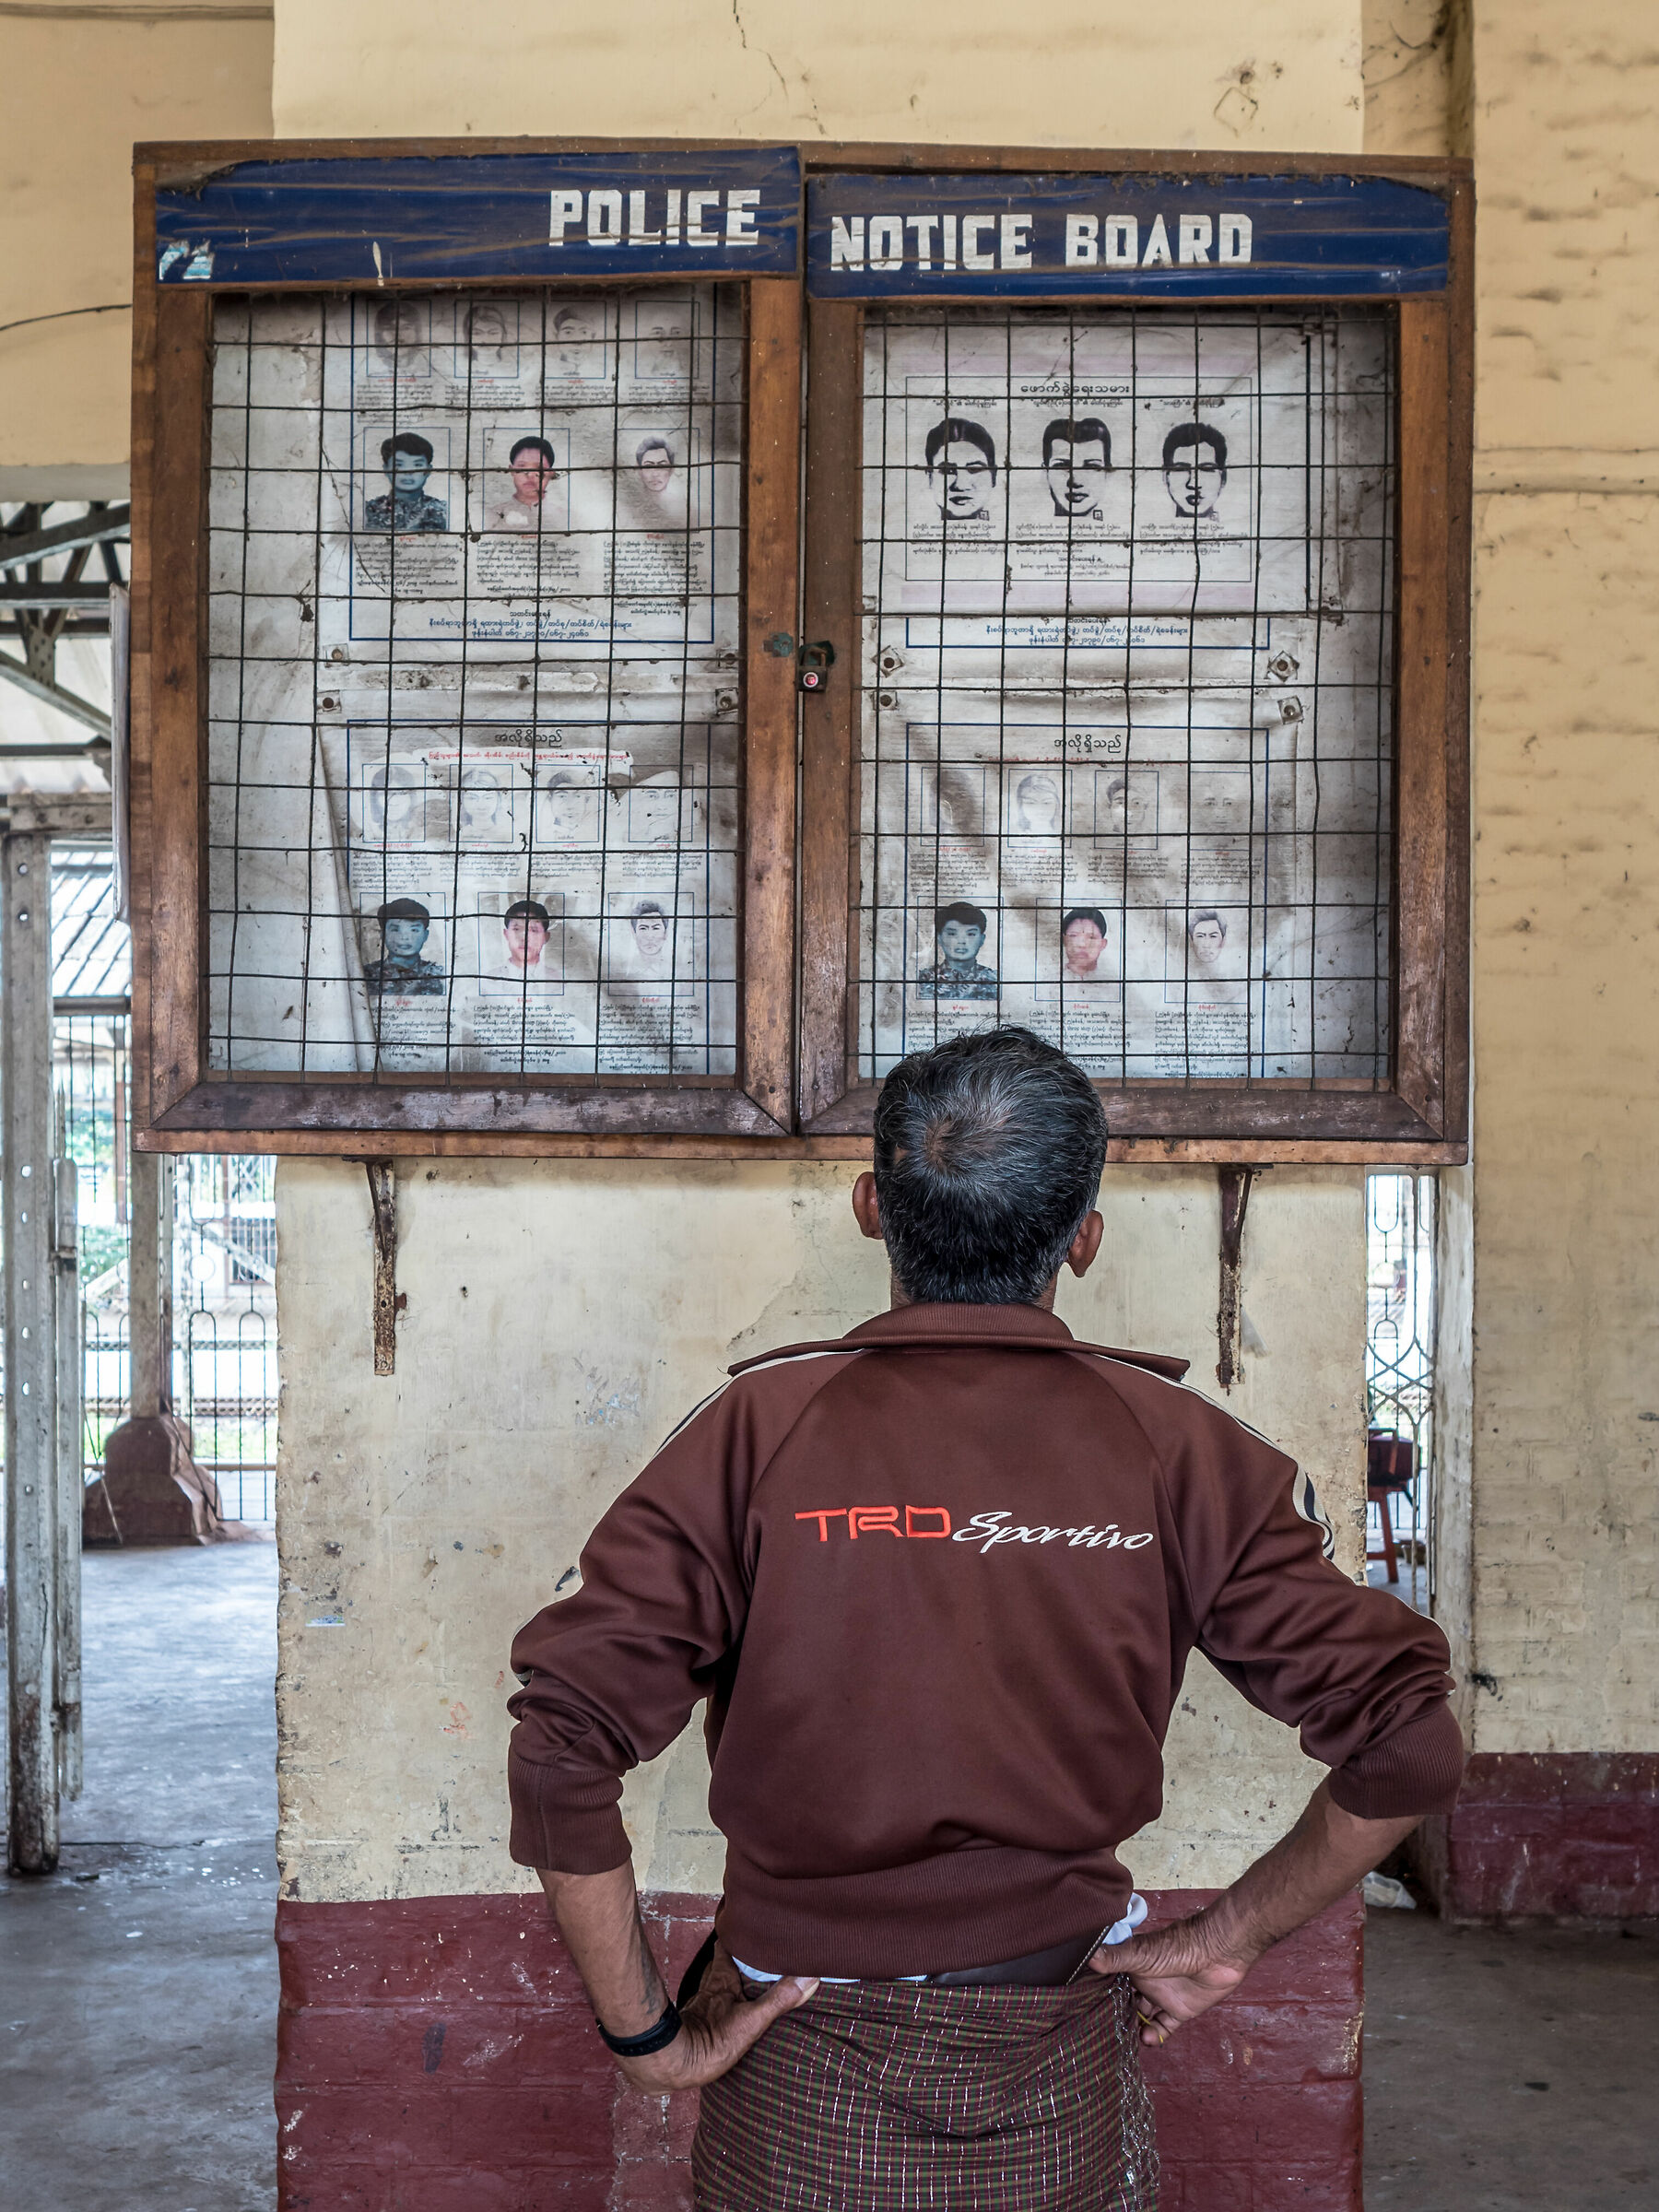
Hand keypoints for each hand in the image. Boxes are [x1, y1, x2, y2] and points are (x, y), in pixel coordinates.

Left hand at [614, 1942, 817, 2092]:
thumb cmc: (710, 2041)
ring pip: (724, 1982)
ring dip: (739, 1979)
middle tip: (768, 1952)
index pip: (728, 1943)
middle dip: (745, 1957)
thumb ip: (780, 1999)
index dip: (741, 1934)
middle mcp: (712, 1985)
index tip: (758, 1926)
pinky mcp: (703, 2023)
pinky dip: (732, 2000)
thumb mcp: (752, 2021)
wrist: (674, 2066)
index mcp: (722, 1977)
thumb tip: (810, 1977)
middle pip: (728, 1962)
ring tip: (761, 1978)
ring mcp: (706, 2004)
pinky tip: (742, 2008)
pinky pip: (721, 2003)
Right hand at [1088, 1912, 1255, 2045]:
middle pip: (1127, 2001)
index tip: (1085, 2009)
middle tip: (1103, 2031)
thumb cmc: (1178, 1946)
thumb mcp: (1141, 1954)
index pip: (1113, 1982)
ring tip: (1124, 2040)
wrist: (1218, 1953)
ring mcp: (1164, 1996)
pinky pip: (1165, 2027)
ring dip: (1135, 2027)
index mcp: (1134, 1965)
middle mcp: (1147, 1981)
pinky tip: (1147, 2040)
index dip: (1101, 1994)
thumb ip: (1115, 1958)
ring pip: (1145, 2015)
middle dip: (1117, 2015)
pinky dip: (1157, 2035)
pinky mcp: (1181, 2010)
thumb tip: (1086, 1956)